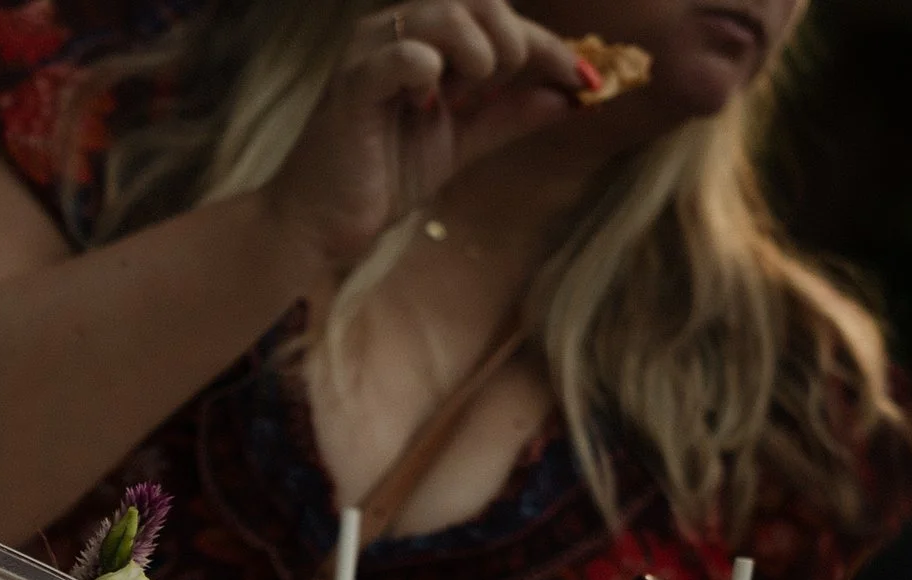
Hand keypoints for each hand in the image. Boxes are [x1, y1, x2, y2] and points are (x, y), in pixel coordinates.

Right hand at [261, 0, 587, 284]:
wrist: (322, 224)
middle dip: (515, 44)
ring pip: (446, 15)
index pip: (497, 18)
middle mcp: (394, 33)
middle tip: (505, 92)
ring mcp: (370, 54)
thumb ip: (510, 115)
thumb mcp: (461, 142)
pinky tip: (427, 107)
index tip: (588, 80)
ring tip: (466, 97)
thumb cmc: (381, 177)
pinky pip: (406, 56)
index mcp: (421, 40)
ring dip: (479, 55)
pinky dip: (431, 75)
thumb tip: (571, 95)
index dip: (548, 45)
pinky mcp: (352, 87)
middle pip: (478, 0)